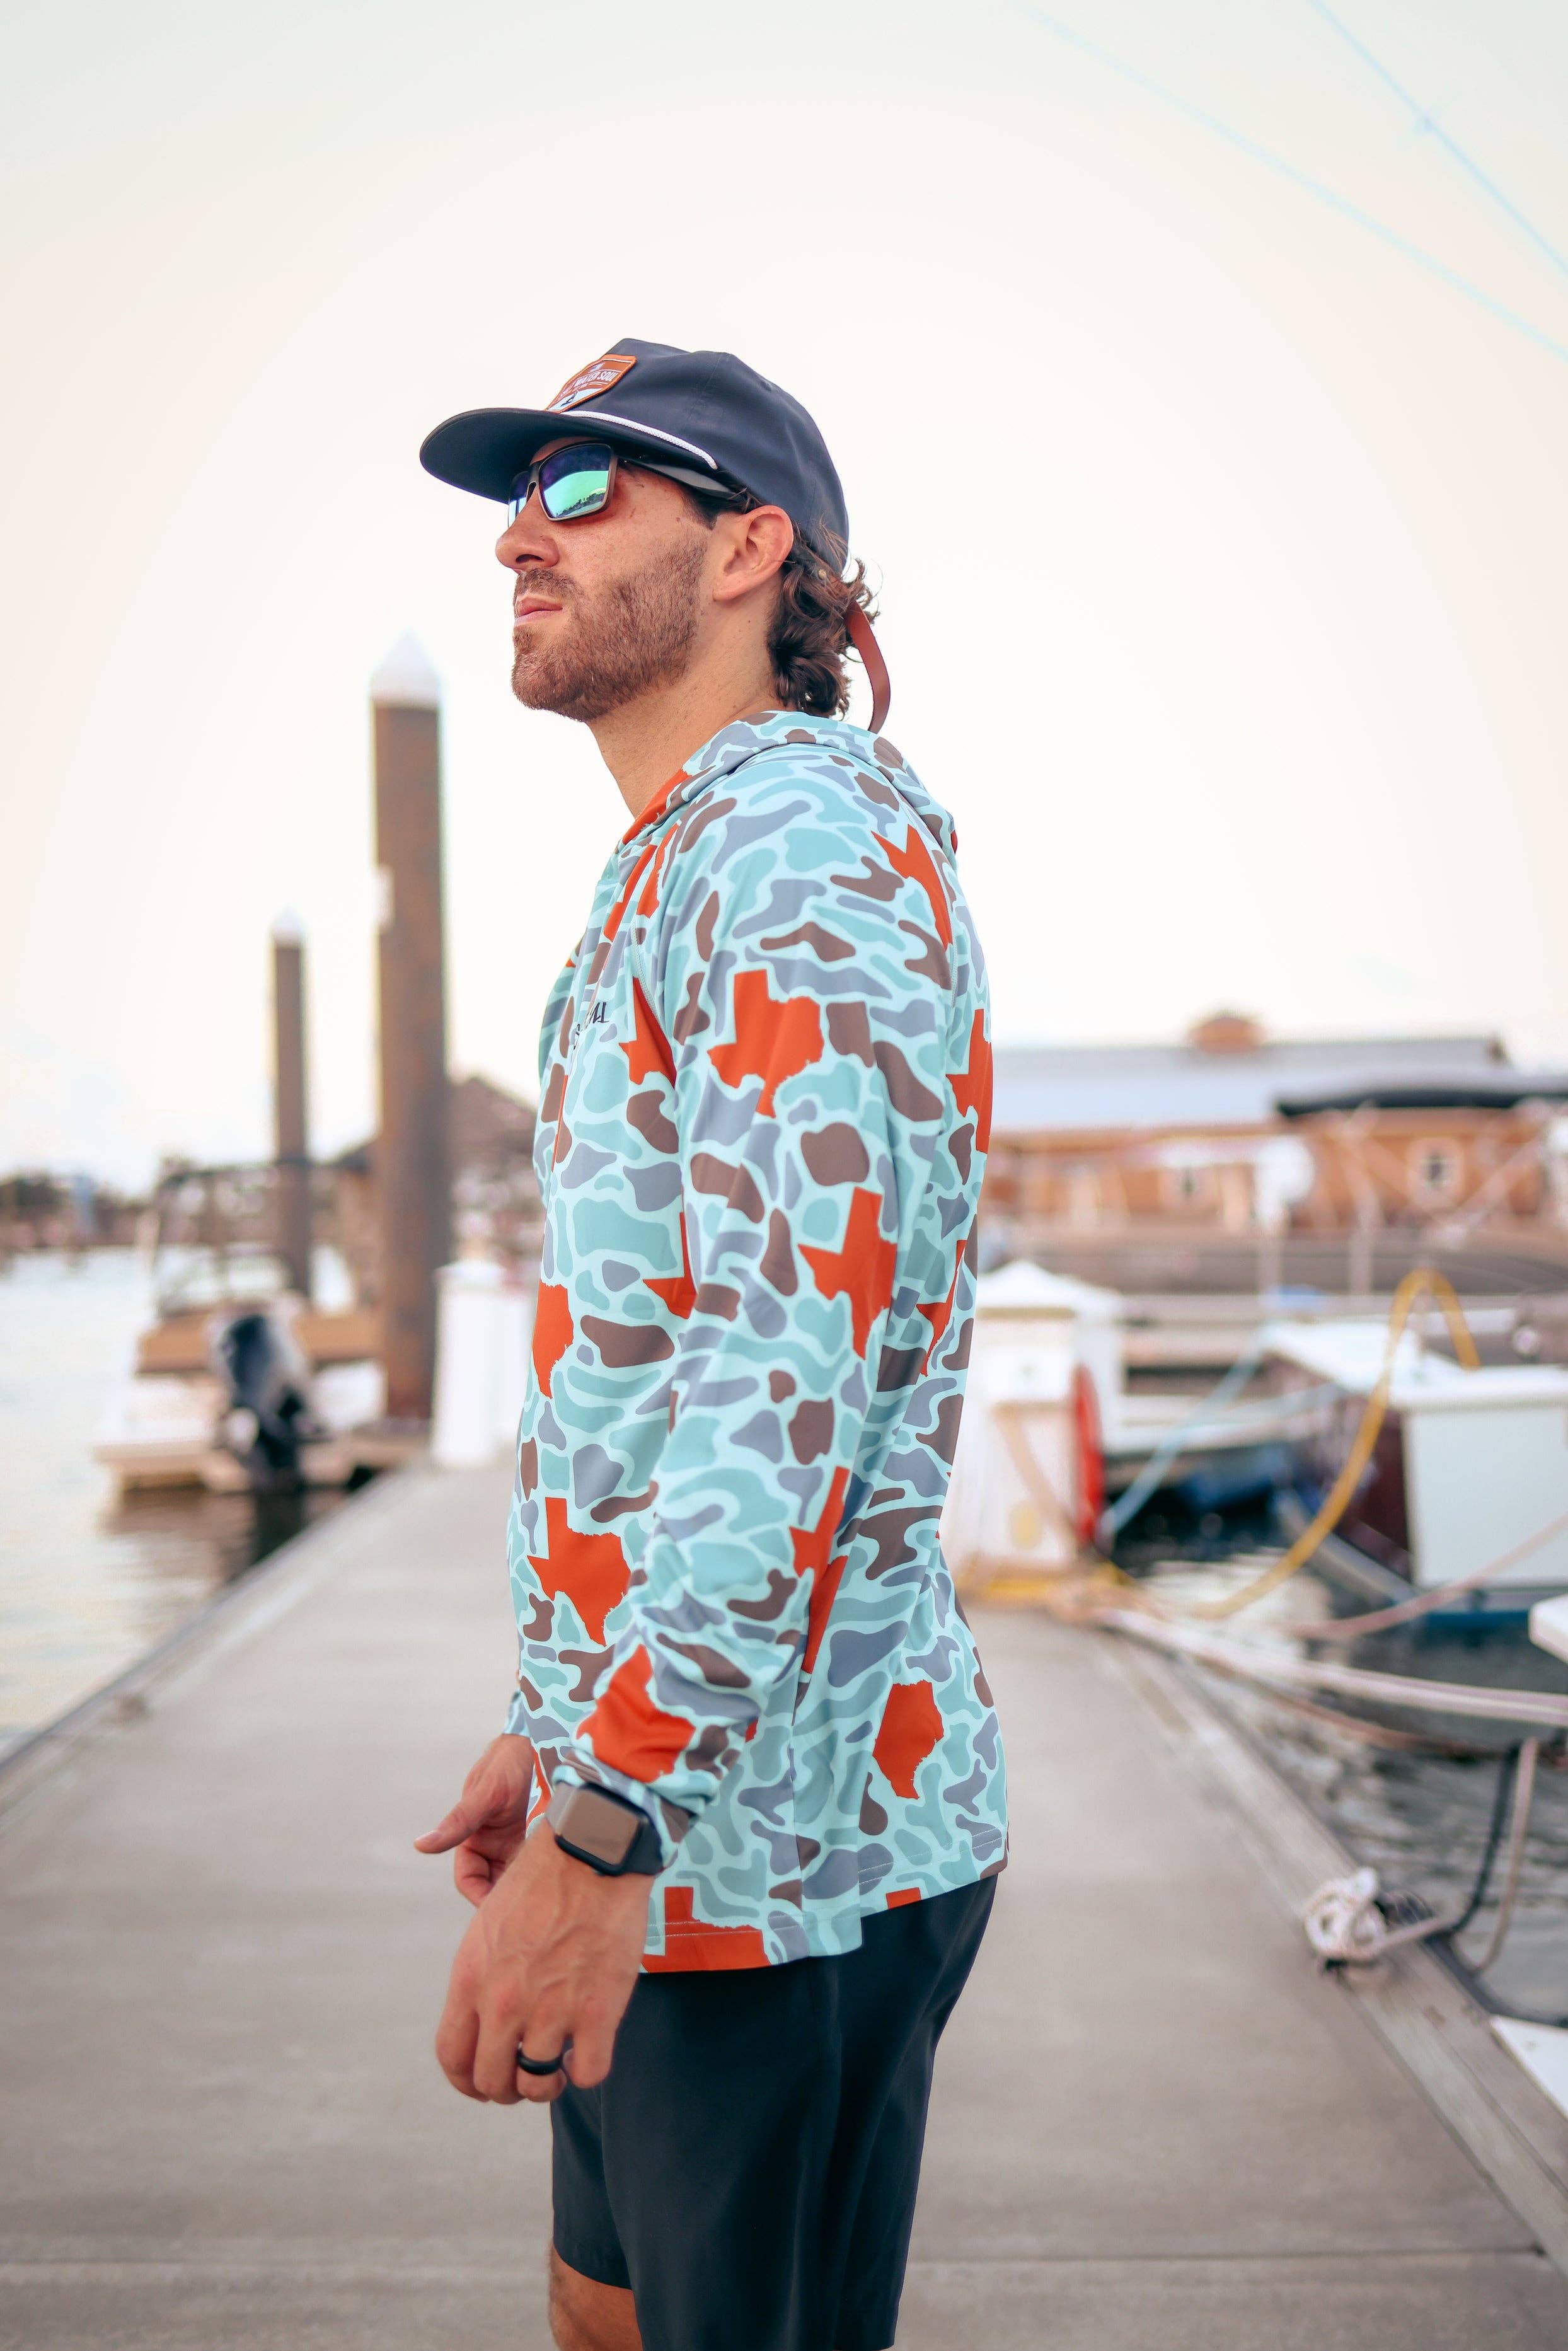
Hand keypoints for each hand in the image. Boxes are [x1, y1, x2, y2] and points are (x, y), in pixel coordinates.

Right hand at [415, 1734, 534, 1905]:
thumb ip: (458, 1822)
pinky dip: (546, 1873)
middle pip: (496, 1884)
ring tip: (545, 1898)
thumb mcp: (485, 1793)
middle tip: (527, 1913)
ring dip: (529, 1888)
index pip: (469, 1879)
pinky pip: (541, 1864)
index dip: (479, 1897)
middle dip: (507, 1898)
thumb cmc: (509, 1760)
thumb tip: (421, 1845)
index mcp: (474, 1838)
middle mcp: (495, 1845)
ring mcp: (519, 1843)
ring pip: (520, 1878)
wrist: (545, 1738)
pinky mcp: (542, 1839)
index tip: (498, 1909)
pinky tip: (559, 1879)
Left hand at [434, 1823, 651, 2104]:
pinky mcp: (597, 2012)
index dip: (467, 2081)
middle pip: (491, 2081)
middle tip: (525, 2077)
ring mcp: (550, 2010)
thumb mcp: (488, 1927)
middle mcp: (503, 2002)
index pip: (452, 2057)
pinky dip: (586, 2072)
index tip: (484, 2083)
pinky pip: (587, 2074)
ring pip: (537, 2086)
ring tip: (558, 2066)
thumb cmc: (542, 1880)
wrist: (590, 1850)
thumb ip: (481, 1979)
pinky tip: (587, 2051)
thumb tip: (485, 2021)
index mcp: (471, 1979)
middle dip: (506, 2088)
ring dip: (547, 2084)